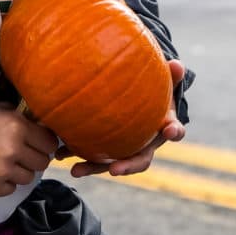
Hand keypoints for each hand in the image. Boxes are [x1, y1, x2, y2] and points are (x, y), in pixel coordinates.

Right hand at [0, 106, 57, 198]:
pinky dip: (6, 182)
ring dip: (20, 171)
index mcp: (17, 128)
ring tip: (6, 162)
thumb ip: (19, 118)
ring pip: (28, 178)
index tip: (38, 142)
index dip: (44, 142)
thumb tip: (36, 125)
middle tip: (22, 153)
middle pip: (42, 162)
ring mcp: (3, 172)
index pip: (49, 142)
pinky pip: (11, 189)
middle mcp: (14, 151)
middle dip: (34, 157)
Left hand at [61, 58, 187, 178]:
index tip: (170, 129)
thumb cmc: (152, 92)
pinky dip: (76, 156)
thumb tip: (177, 64)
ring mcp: (124, 150)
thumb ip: (172, 74)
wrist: (138, 103)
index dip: (174, 130)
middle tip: (114, 169)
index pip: (174, 130)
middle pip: (140, 159)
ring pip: (112, 163)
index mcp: (163, 127)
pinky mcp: (106, 149)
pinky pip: (92, 155)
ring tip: (76, 170)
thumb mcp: (163, 82)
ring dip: (94, 168)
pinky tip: (58, 155)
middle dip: (127, 165)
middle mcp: (145, 144)